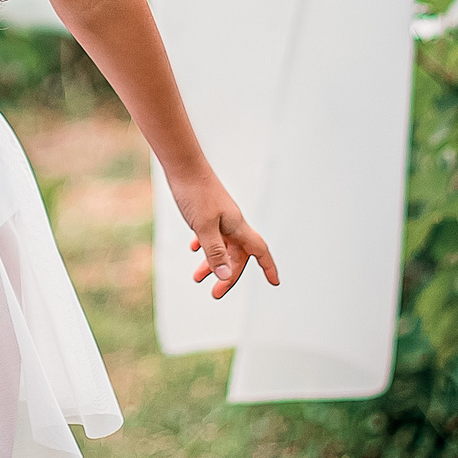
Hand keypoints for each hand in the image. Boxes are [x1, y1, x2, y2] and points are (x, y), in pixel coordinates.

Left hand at [176, 177, 280, 299]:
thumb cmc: (195, 193)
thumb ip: (214, 252)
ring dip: (212, 263)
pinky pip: (211, 234)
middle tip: (215, 293)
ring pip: (222, 246)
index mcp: (237, 226)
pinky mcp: (207, 211)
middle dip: (228, 275)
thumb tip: (225, 276)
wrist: (183, 165)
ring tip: (197, 278)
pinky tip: (193, 249)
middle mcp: (232, 222)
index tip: (275, 283)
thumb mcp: (203, 227)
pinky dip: (205, 246)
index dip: (268, 267)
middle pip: (238, 254)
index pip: (259, 250)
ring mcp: (220, 216)